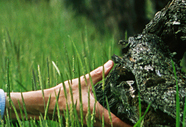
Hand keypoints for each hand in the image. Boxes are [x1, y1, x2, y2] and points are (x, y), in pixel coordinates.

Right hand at [6, 60, 130, 126]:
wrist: (46, 104)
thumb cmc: (63, 94)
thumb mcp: (83, 81)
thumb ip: (99, 74)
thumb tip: (111, 64)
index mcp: (95, 111)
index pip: (116, 122)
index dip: (128, 124)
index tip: (139, 123)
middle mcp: (92, 120)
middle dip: (123, 125)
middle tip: (135, 121)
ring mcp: (87, 124)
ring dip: (112, 124)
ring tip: (122, 119)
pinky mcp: (82, 123)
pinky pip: (97, 125)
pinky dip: (104, 123)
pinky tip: (105, 117)